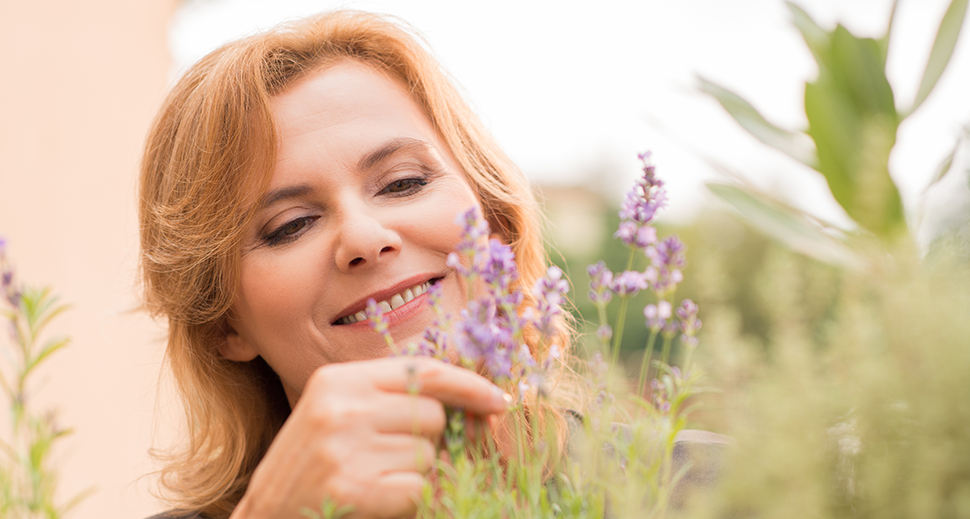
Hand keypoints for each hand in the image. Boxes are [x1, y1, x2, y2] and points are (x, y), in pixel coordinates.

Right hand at [230, 356, 508, 518]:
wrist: (265, 515)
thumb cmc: (313, 463)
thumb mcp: (339, 413)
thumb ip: (392, 397)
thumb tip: (475, 399)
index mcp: (338, 380)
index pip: (422, 371)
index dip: (468, 385)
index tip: (498, 400)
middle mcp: (341, 408)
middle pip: (433, 415)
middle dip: (428, 439)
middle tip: (389, 455)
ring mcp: (345, 449)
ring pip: (428, 454)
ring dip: (415, 472)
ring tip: (374, 477)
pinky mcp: (352, 489)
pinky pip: (417, 488)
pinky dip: (407, 498)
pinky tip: (375, 498)